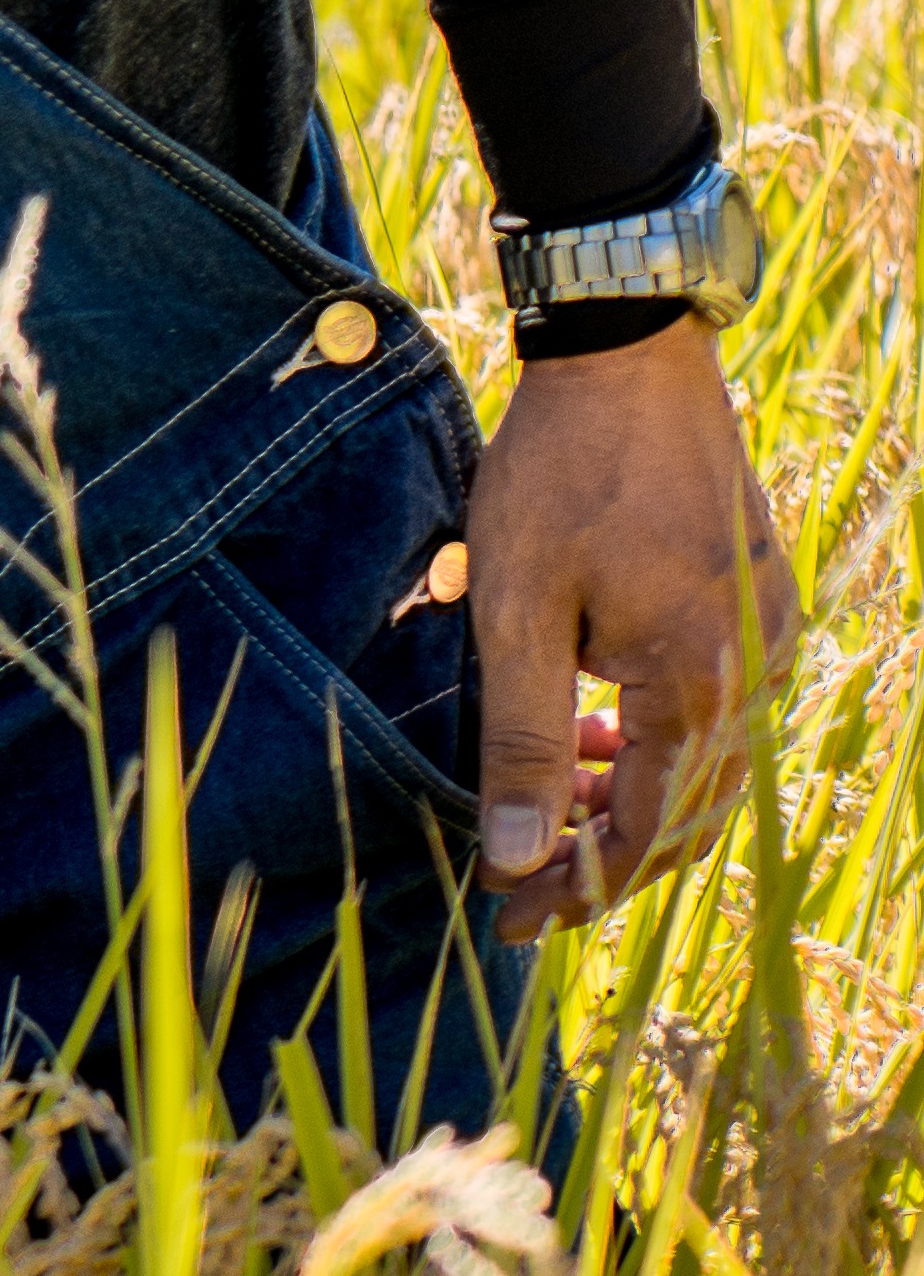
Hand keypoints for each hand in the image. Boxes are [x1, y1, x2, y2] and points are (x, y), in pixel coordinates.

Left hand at [463, 320, 798, 940]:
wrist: (631, 358)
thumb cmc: (561, 473)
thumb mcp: (517, 607)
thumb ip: (525, 736)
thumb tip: (519, 851)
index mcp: (701, 687)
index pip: (647, 833)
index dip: (576, 885)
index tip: (507, 917)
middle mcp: (756, 675)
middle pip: (688, 814)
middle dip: (602, 860)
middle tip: (520, 889)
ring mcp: (767, 641)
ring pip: (704, 767)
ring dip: (630, 802)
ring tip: (547, 816)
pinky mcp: (756, 609)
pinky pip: (713, 712)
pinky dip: (655, 744)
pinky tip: (594, 737)